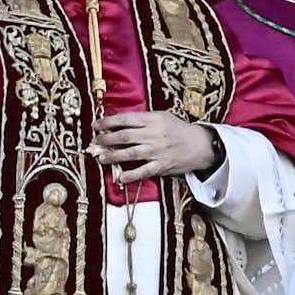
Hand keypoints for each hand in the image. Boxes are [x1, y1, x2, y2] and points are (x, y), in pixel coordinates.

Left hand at [92, 110, 215, 182]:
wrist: (199, 144)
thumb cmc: (178, 129)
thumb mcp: (162, 116)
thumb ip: (143, 119)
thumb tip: (119, 123)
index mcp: (152, 119)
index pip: (125, 119)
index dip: (108, 122)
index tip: (96, 125)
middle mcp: (153, 134)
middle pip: (124, 136)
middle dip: (106, 139)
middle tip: (95, 142)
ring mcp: (157, 151)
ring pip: (130, 153)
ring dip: (113, 156)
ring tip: (102, 158)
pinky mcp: (161, 165)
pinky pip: (143, 171)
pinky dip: (131, 175)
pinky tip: (120, 177)